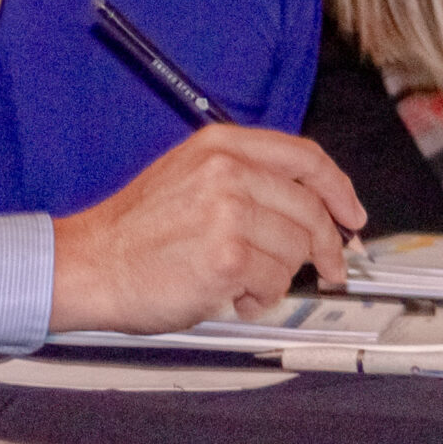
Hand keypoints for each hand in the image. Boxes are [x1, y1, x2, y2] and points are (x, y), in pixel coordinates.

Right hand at [49, 126, 365, 332]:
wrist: (90, 263)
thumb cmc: (134, 230)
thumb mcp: (189, 175)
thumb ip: (246, 178)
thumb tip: (308, 205)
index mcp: (221, 145)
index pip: (305, 157)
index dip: (338, 189)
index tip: (352, 214)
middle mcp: (228, 171)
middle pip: (311, 208)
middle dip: (328, 247)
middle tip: (331, 268)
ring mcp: (229, 212)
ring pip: (296, 251)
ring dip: (278, 278)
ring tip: (244, 282)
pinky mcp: (227, 257)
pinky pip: (274, 283)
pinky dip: (260, 299)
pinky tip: (234, 296)